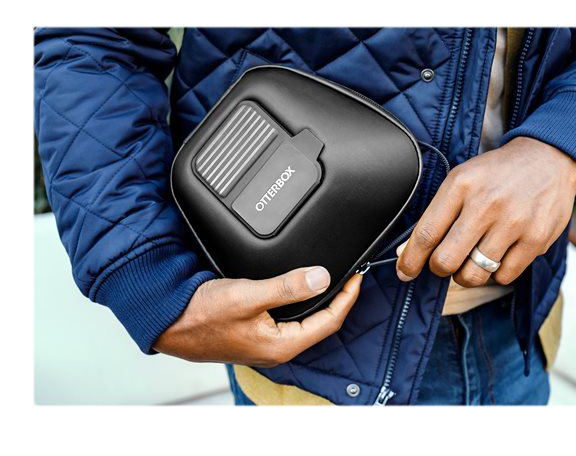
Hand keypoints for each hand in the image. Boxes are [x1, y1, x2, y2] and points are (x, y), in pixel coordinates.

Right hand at [153, 267, 361, 366]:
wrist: (169, 321)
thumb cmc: (201, 316)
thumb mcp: (248, 296)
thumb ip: (287, 288)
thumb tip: (321, 277)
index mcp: (282, 345)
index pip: (329, 322)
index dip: (347, 298)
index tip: (357, 277)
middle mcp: (277, 347)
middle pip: (321, 323)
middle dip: (338, 299)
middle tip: (350, 276)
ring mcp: (266, 341)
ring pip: (305, 320)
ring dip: (319, 299)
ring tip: (331, 279)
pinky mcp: (256, 331)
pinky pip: (288, 317)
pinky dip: (299, 301)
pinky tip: (299, 288)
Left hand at [396, 136, 575, 286]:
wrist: (549, 157)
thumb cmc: (496, 174)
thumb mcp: (460, 180)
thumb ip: (435, 215)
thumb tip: (406, 253)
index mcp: (461, 186)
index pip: (426, 234)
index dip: (410, 260)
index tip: (405, 272)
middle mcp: (486, 204)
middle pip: (446, 261)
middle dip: (440, 269)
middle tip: (445, 262)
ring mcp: (514, 223)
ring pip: (474, 275)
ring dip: (467, 274)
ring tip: (472, 258)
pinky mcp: (536, 239)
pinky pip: (504, 277)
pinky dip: (496, 273)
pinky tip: (499, 254)